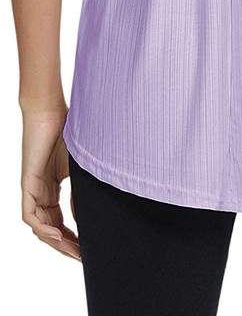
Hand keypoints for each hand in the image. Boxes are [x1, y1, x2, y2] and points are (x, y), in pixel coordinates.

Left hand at [21, 108, 80, 260]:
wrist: (51, 111)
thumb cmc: (67, 132)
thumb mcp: (79, 168)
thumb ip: (81, 191)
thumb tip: (87, 216)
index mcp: (51, 189)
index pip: (59, 223)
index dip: (72, 238)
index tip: (87, 249)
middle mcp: (40, 193)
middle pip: (49, 231)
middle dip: (66, 246)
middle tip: (83, 257)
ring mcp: (32, 189)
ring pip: (39, 227)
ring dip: (55, 242)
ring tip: (73, 251)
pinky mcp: (27, 184)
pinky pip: (29, 215)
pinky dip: (43, 228)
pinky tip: (58, 234)